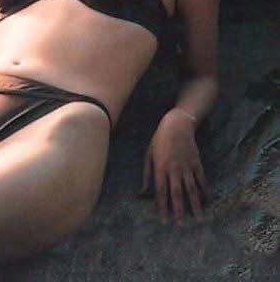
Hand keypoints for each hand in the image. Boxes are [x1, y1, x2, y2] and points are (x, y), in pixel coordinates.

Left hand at [137, 109, 212, 224]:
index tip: (164, 220)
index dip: (162, 206)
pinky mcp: (197, 162)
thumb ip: (146, 175)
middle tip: (180, 225)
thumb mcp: (148, 154)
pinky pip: (202, 180)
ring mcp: (186, 166)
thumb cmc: (159, 140)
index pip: (161, 191)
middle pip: (177, 193)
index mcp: (160, 167)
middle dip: (178, 210)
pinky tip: (209, 202)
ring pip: (191, 189)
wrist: (177, 124)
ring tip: (198, 218)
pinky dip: (206, 191)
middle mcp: (174, 169)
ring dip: (195, 204)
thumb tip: (141, 193)